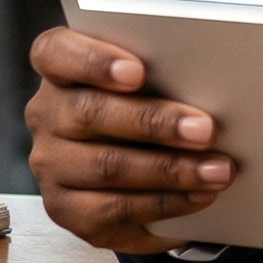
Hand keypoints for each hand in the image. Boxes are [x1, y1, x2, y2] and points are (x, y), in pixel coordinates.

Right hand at [24, 27, 232, 254]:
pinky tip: (196, 196)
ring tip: (215, 170)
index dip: (93, 60)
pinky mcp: (66, 208)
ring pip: (106, 166)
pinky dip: (163, 203)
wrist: (132, 171)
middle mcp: (47, 115)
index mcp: (59, 70)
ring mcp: (51, 165)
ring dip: (170, 170)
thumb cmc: (144, 109)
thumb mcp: (149, 82)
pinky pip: (114, 209)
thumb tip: (213, 84)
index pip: (55, 53)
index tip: (138, 71)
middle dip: (154, 123)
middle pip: (90, 113)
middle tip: (205, 130)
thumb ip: (163, 73)